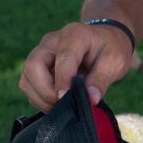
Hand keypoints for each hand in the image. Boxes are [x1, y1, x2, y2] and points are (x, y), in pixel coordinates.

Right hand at [19, 21, 133, 111]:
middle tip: (62, 104)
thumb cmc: (110, 49)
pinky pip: (28, 84)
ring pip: (26, 77)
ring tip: (60, 107)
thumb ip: (102, 79)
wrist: (103, 40)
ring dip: (39, 97)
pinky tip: (56, 103)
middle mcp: (51, 41)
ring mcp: (41, 52)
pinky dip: (38, 98)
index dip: (62, 81)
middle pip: (33, 65)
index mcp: (74, 35)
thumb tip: (90, 99)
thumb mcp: (115, 62)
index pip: (63, 58)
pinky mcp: (37, 65)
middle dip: (44, 91)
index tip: (65, 99)